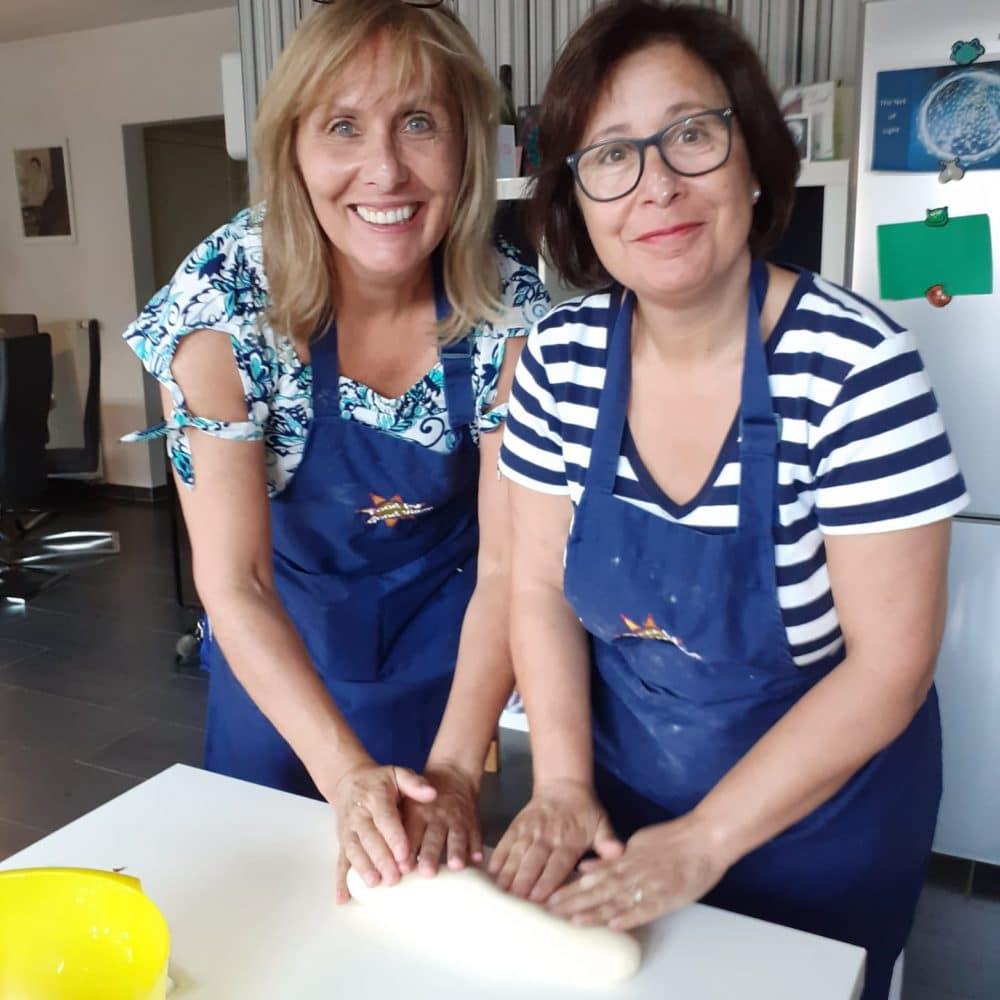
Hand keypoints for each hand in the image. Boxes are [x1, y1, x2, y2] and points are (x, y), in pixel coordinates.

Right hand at [332, 762, 436, 904]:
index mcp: (375, 797)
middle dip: (381, 859)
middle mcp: (359, 815)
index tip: (404, 854)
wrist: (348, 780)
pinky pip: (340, 861)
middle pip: (369, 839)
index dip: (394, 837)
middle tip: (395, 877)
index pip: (385, 819)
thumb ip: (415, 783)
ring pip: (353, 851)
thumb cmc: (379, 781)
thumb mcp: (397, 774)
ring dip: (363, 869)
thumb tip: (432, 793)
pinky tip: (344, 898)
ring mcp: (348, 830)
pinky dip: (340, 881)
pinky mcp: (342, 842)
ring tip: (375, 884)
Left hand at [402, 763, 482, 875]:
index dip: (407, 849)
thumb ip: (396, 824)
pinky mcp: (472, 823)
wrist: (453, 775)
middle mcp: (436, 817)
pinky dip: (476, 847)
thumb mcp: (406, 801)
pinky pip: (476, 835)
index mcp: (417, 813)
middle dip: (430, 854)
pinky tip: (477, 860)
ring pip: (456, 836)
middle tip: (427, 872)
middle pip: (433, 837)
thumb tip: (380, 852)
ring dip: (456, 851)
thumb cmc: (422, 798)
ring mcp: (456, 820)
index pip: (410, 832)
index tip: (403, 867)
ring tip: (456, 866)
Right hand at [488, 779, 623, 902]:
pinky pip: (506, 841)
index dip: (547, 881)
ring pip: (517, 853)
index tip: (538, 898)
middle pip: (533, 862)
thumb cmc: (585, 811)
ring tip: (501, 892)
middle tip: (516, 901)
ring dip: (509, 873)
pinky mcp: (518, 824)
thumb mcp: (602, 823)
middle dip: (524, 882)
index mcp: (569, 841)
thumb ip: (608, 841)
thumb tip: (617, 853)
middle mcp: (548, 836)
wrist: (564, 784)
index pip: (557, 864)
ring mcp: (530, 830)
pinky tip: (492, 871)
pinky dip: (499, 856)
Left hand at [546, 812, 731, 930]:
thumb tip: (586, 867)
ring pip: (618, 899)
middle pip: (600, 888)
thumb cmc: (674, 839)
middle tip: (553, 910)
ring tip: (574, 920)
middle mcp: (634, 871)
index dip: (572, 887)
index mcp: (627, 858)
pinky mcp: (668, 896)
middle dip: (575, 900)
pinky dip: (630, 917)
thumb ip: (612, 856)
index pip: (594, 876)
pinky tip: (615, 926)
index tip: (553, 897)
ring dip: (596, 911)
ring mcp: (650, 884)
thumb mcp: (638, 841)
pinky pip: (646, 909)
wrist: (705, 838)